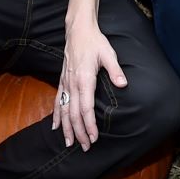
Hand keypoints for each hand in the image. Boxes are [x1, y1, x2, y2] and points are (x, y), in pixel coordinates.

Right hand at [54, 20, 124, 149]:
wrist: (78, 31)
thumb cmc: (95, 42)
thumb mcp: (108, 54)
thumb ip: (115, 70)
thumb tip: (123, 84)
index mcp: (84, 79)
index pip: (85, 108)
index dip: (89, 125)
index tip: (94, 138)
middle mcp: (72, 84)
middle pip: (73, 114)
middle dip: (79, 132)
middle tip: (85, 147)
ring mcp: (65, 83)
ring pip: (63, 111)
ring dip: (66, 128)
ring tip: (69, 143)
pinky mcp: (62, 81)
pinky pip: (57, 101)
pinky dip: (56, 116)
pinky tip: (56, 127)